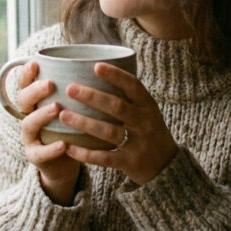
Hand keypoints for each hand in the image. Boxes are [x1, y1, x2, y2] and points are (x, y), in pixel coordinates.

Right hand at [13, 61, 79, 204]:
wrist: (65, 163)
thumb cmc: (71, 129)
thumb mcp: (73, 108)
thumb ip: (78, 92)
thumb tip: (99, 64)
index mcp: (36, 102)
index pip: (26, 84)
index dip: (27, 73)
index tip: (36, 62)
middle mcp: (29, 116)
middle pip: (23, 100)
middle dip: (35, 90)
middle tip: (50, 84)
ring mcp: (30, 138)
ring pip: (28, 124)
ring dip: (41, 115)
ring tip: (56, 108)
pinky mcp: (36, 157)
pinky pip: (40, 153)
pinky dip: (52, 148)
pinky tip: (63, 144)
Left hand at [60, 62, 176, 184]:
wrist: (167, 165)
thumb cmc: (148, 131)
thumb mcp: (146, 111)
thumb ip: (127, 97)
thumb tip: (97, 70)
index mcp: (148, 106)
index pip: (133, 86)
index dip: (115, 75)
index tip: (96, 65)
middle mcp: (145, 122)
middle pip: (117, 106)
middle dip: (92, 96)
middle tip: (70, 88)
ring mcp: (139, 143)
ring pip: (108, 131)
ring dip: (84, 122)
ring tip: (64, 115)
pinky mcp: (130, 162)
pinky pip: (105, 157)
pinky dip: (86, 153)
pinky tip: (69, 148)